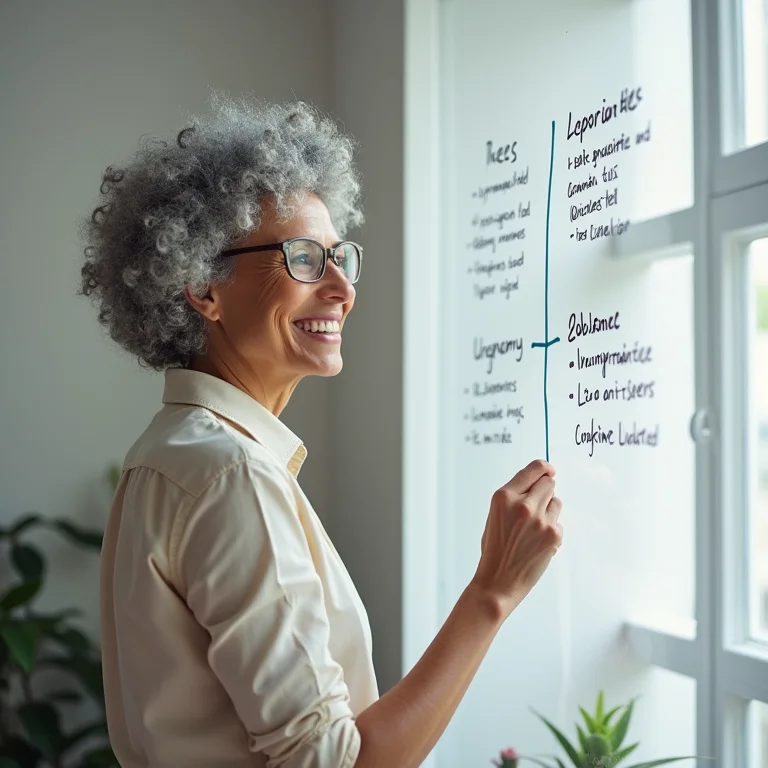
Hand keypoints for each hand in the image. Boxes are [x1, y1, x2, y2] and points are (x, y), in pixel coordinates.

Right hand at [470, 459, 562, 618]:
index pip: (533, 469)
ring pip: (556, 501)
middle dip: (544, 491)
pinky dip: (551, 530)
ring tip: (533, 528)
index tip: (549, 470)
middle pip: (548, 483)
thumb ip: (514, 496)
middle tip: (536, 506)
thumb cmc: (494, 549)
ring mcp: (540, 520)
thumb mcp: (495, 515)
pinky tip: (537, 542)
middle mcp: (523, 505)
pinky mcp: (553, 535)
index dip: (544, 468)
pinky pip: (559, 523)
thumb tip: (538, 481)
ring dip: (549, 510)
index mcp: (503, 497)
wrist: (498, 581)